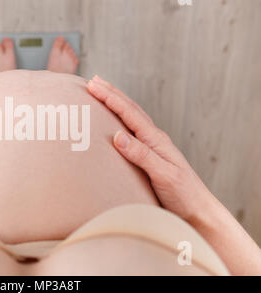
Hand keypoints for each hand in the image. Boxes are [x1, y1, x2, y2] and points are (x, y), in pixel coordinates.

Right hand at [86, 75, 212, 221]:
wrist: (198, 211)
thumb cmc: (183, 195)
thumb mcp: (163, 175)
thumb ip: (142, 155)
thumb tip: (118, 135)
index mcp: (155, 140)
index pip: (129, 113)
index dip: (110, 98)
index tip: (93, 86)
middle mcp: (154, 139)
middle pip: (130, 109)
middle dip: (111, 93)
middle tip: (94, 81)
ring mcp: (152, 146)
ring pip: (132, 117)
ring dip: (116, 103)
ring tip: (103, 92)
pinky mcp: (149, 156)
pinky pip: (132, 130)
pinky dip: (121, 119)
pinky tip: (116, 121)